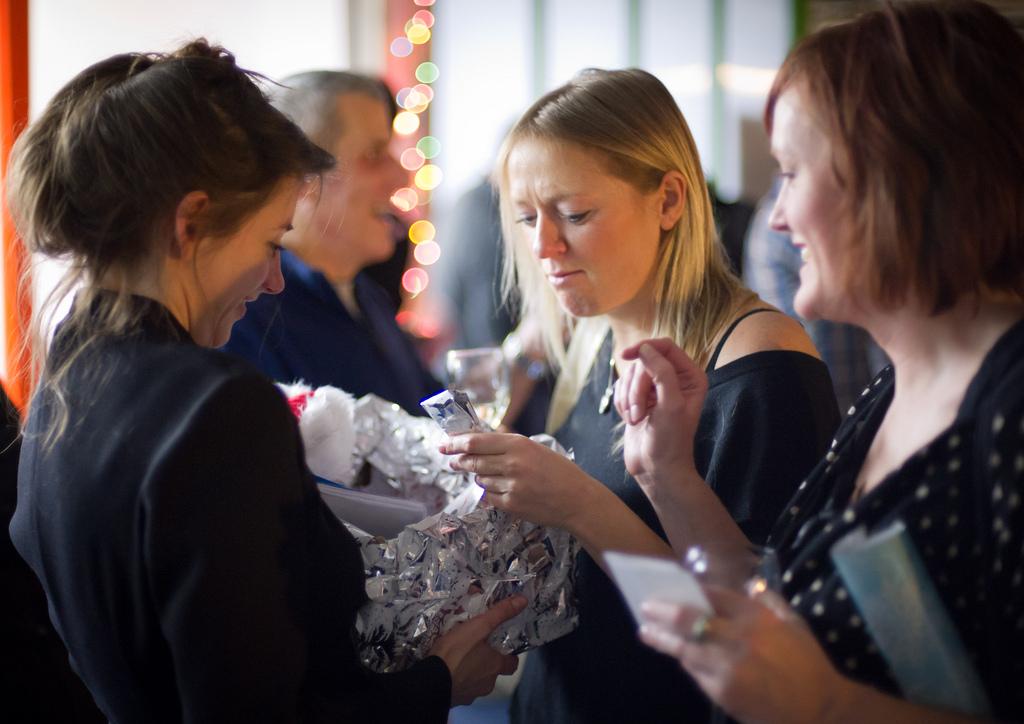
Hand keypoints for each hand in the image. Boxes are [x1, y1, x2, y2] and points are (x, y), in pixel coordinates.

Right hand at [429, 595, 525, 705]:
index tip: (502, 646)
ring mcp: (470, 694)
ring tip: (458, 656)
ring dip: (471, 670)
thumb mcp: (479, 627)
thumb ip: (499, 613)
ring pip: (476, 680)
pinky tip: (447, 669)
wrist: (430, 681)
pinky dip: (457, 679)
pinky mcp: (455, 699)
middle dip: (487, 661)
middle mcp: (487, 683)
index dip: (509, 656)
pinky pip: (460, 687)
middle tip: (476, 646)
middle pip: (492, 672)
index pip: (512, 664)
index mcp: (495, 666)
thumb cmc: (457, 652)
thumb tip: (524, 600)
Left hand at [441, 432, 597, 528]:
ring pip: (480, 479)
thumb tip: (479, 442)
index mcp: (518, 445)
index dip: (456, 443)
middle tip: (452, 460)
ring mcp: (511, 486)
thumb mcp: (535, 448)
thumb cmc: (559, 471)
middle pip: (473, 461)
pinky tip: (502, 490)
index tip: (444, 444)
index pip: (476, 442)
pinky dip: (490, 492)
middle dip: (459, 460)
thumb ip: (508, 445)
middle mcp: (512, 464)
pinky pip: (489, 497)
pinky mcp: (511, 505)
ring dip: (479, 477)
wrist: (577, 500)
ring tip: (493, 476)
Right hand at [615, 339, 707, 482]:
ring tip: (635, 419)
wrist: (656, 469)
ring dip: (628, 397)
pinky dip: (621, 402)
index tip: (626, 355)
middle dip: (636, 386)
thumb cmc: (670, 441)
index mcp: (690, 377)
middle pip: (644, 361)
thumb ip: (662, 372)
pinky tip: (630, 419)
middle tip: (638, 411)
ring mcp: (655, 390)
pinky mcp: (638, 399)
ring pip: (630, 374)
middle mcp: (674, 380)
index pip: (665, 346)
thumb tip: (645, 348)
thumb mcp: (670, 404)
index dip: (645, 348)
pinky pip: (621, 387)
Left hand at [639, 586, 845, 723]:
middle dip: (663, 611)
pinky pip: (697, 672)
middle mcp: (739, 636)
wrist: (819, 709)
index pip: (712, 594)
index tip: (672, 585)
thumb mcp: (794, 625)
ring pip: (685, 647)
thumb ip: (771, 602)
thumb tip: (751, 585)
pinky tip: (677, 656)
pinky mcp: (723, 689)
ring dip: (663, 638)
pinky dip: (686, 662)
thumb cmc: (808, 664)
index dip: (689, 589)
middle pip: (689, 618)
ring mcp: (728, 664)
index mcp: (757, 616)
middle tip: (646, 606)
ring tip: (647, 631)